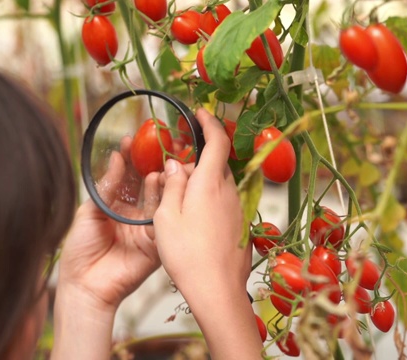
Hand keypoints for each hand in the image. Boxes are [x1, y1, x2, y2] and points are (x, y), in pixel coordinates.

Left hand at [52, 138, 161, 358]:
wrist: (84, 284)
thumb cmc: (80, 250)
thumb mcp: (89, 211)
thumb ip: (107, 186)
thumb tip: (116, 159)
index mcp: (115, 206)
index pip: (127, 176)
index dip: (130, 157)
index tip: (133, 138)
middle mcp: (133, 214)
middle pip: (146, 184)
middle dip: (150, 163)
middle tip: (155, 144)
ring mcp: (145, 228)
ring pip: (158, 199)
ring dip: (159, 180)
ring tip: (156, 164)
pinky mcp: (155, 243)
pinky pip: (163, 220)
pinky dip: (163, 201)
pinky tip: (158, 184)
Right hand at [152, 109, 261, 358]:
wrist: (217, 290)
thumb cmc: (186, 254)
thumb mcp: (165, 217)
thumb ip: (172, 186)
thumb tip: (176, 165)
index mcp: (210, 183)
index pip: (217, 140)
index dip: (209, 122)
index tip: (199, 112)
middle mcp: (229, 191)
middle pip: (217, 163)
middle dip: (198, 158)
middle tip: (176, 168)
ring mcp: (238, 208)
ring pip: (221, 183)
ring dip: (203, 181)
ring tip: (181, 198)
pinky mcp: (241, 225)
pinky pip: (225, 201)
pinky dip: (210, 199)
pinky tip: (195, 219)